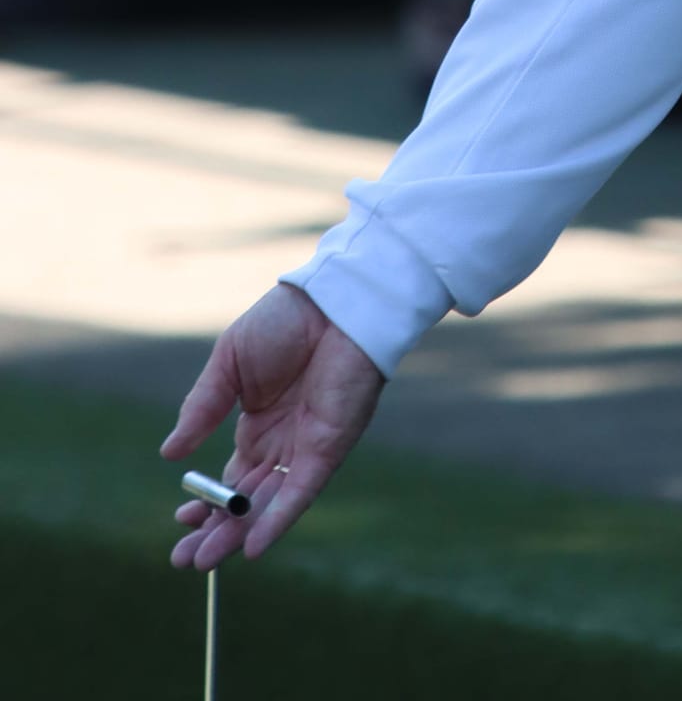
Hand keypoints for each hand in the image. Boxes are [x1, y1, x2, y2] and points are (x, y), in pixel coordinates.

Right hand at [162, 283, 384, 568]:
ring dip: (237, 535)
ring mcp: (306, 448)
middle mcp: (283, 444)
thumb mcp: (228, 363)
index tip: (180, 523)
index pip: (231, 480)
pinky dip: (278, 521)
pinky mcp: (328, 447)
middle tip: (183, 561)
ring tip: (203, 561)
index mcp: (259, 425)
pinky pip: (301, 492)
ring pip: (268, 505)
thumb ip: (201, 408)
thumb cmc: (285, 320)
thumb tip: (169, 454)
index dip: (206, 505)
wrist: (332, 300)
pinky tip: (252, 547)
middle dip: (214, 533)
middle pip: (246, 502)